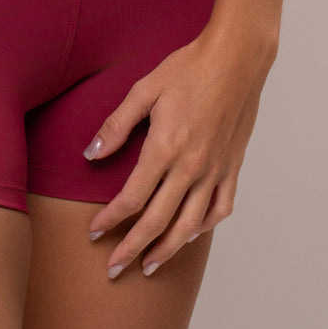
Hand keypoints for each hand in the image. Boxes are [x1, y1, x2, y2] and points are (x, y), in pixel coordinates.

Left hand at [83, 26, 275, 278]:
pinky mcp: (232, 167)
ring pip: (189, 225)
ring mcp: (215, 171)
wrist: (236, 59)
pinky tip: (190, 234)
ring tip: (149, 266)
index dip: (110, 220)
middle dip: (132, 249)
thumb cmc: (188, 68)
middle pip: (157, 222)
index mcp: (166, 148)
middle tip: (113, 269)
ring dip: (167, 250)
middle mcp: (191, 168)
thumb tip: (91, 154)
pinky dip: (204, 227)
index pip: (132, 198)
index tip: (93, 232)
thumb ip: (116, 125)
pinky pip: (220, 209)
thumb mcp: (144, 89)